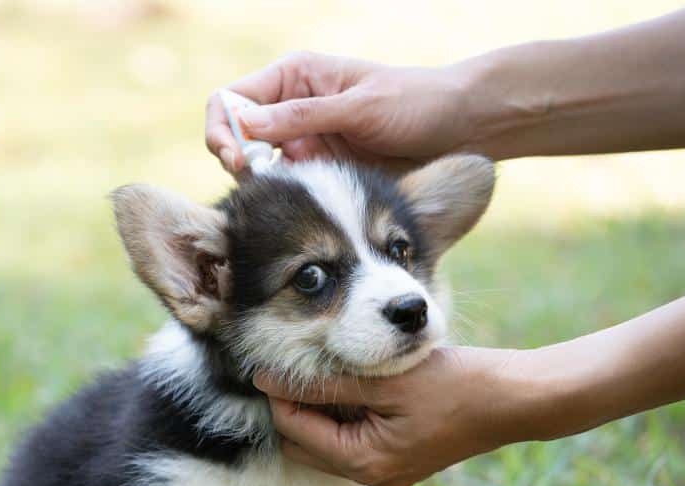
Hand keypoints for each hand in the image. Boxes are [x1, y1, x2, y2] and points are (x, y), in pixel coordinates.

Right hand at [205, 51, 475, 173]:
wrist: (460, 129)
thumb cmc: (417, 104)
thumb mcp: (359, 107)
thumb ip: (303, 116)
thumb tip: (246, 125)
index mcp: (295, 77)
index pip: (232, 100)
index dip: (224, 129)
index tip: (235, 157)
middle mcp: (290, 108)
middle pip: (235, 136)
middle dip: (233, 159)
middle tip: (252, 182)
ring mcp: (302, 142)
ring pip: (254, 166)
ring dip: (256, 183)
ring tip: (274, 197)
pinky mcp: (317, 173)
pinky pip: (282, 187)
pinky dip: (278, 198)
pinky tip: (292, 209)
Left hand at [254, 348, 523, 485]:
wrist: (515, 399)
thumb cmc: (455, 386)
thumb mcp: (385, 380)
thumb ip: (326, 382)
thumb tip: (269, 380)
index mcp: (363, 463)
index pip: (293, 430)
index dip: (279, 395)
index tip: (273, 361)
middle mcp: (370, 478)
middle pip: (303, 443)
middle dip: (296, 407)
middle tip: (303, 366)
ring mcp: (385, 474)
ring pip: (327, 443)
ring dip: (321, 411)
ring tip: (333, 372)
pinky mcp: (398, 462)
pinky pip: (353, 442)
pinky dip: (346, 416)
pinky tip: (358, 386)